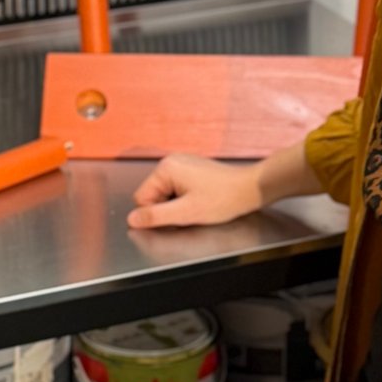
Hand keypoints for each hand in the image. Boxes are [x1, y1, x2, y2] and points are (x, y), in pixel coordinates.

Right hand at [126, 154, 262, 229]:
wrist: (249, 189)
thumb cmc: (223, 198)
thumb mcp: (186, 213)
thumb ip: (156, 216)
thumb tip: (132, 219)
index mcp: (166, 168)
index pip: (141, 198)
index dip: (156, 213)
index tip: (177, 216)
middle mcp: (171, 162)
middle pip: (153, 195)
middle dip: (167, 208)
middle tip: (189, 211)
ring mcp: (182, 164)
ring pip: (165, 194)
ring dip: (177, 205)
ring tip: (198, 206)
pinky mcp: (191, 170)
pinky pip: (176, 189)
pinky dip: (184, 199)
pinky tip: (200, 201)